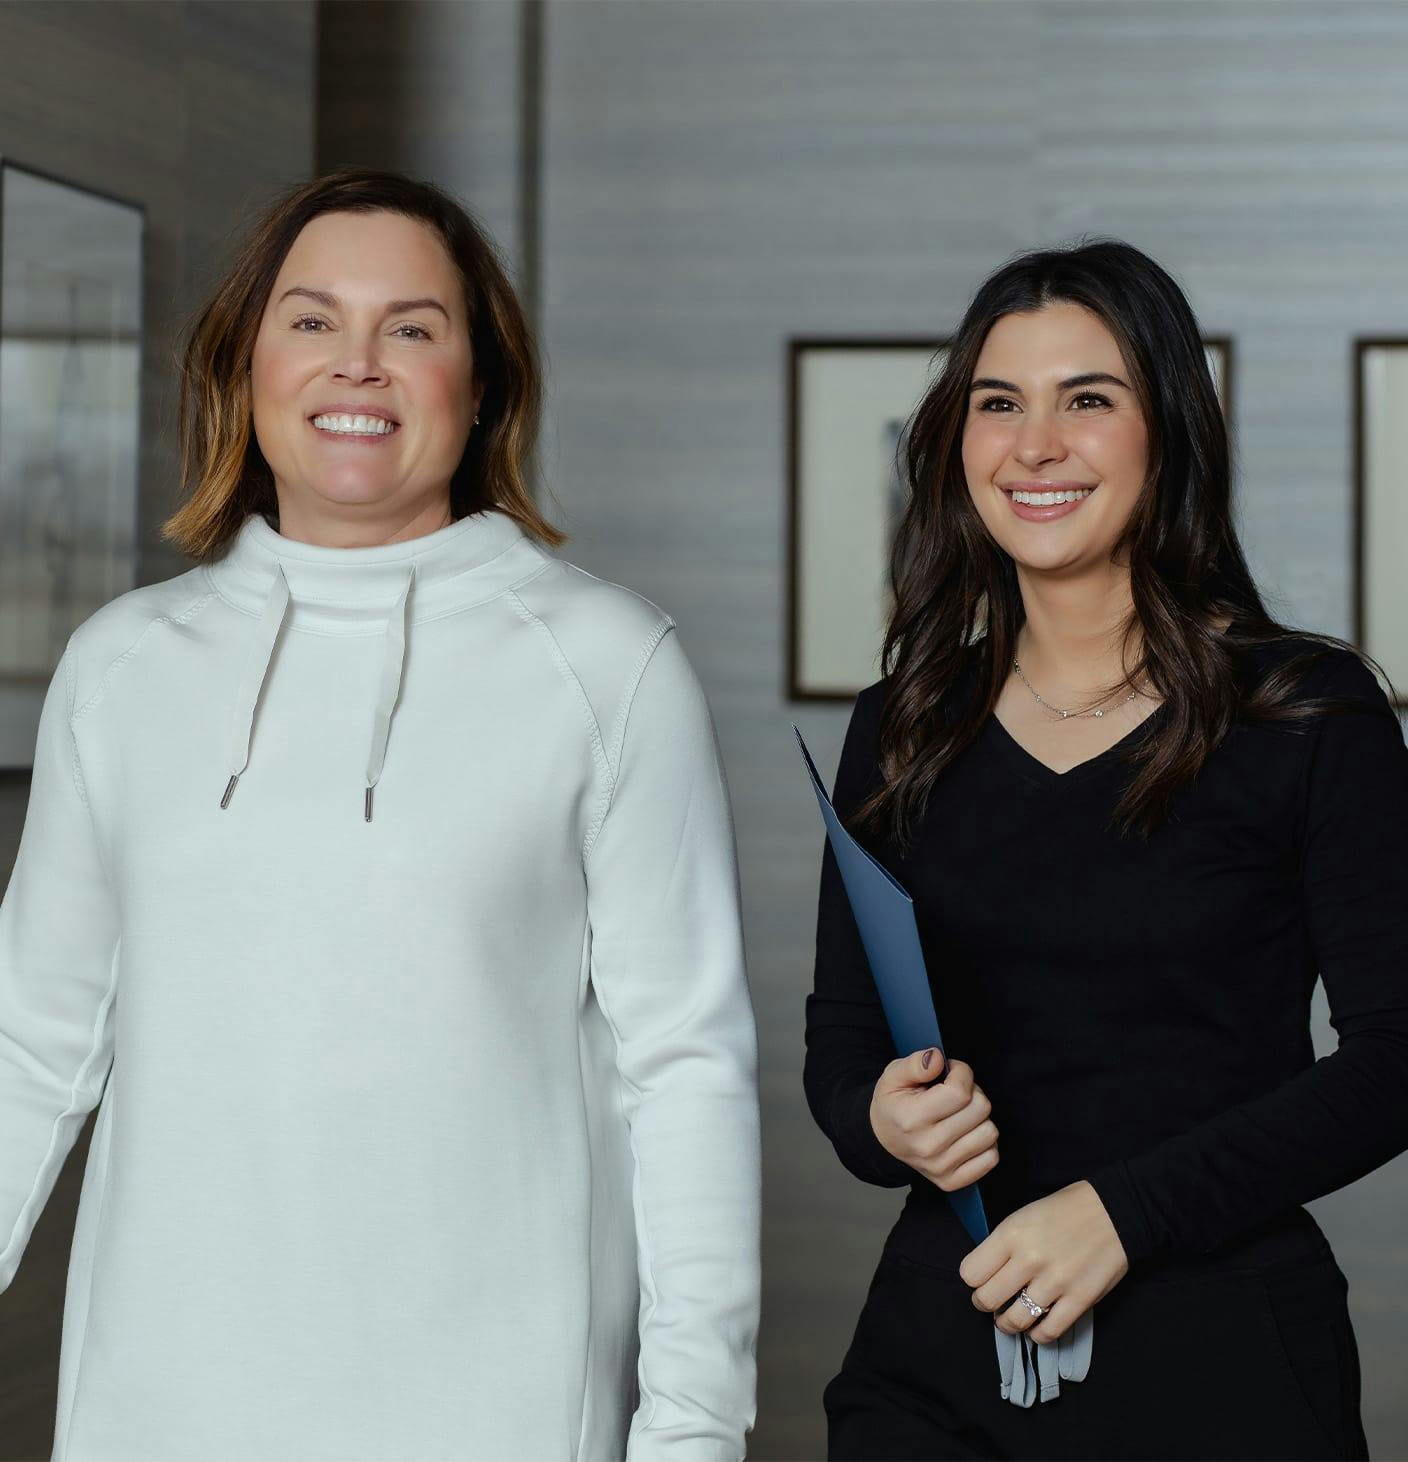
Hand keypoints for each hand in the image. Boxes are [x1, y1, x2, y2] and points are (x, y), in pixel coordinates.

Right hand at [869, 1049, 998, 1191]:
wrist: (883, 1139)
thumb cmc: (893, 1104)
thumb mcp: (893, 1076)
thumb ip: (915, 1063)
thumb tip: (937, 1058)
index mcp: (911, 1119)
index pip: (959, 1092)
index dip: (961, 1073)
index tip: (952, 1071)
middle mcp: (927, 1147)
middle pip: (980, 1109)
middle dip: (973, 1092)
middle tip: (957, 1093)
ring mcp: (941, 1167)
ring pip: (990, 1132)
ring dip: (980, 1118)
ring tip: (961, 1113)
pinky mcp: (952, 1181)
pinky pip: (991, 1157)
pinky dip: (984, 1142)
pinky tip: (967, 1133)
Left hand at [958, 1180, 1129, 1343]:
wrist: (1113, 1212)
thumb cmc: (1064, 1210)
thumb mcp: (1023, 1216)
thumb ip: (1002, 1245)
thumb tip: (986, 1273)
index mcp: (1011, 1234)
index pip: (971, 1273)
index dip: (973, 1279)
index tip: (982, 1279)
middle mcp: (1029, 1260)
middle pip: (987, 1300)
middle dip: (985, 1303)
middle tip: (992, 1301)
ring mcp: (1055, 1283)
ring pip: (1014, 1322)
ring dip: (1007, 1323)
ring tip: (1010, 1317)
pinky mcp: (1080, 1301)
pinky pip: (1047, 1333)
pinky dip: (1037, 1334)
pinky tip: (1037, 1325)